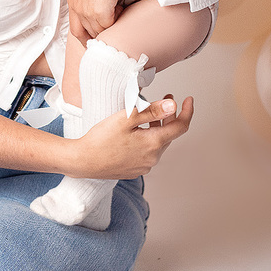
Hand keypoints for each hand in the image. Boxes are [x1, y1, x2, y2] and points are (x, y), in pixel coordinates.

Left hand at [66, 0, 162, 41]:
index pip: (75, 26)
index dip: (86, 31)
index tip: (97, 31)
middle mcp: (76, 7)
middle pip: (82, 34)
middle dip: (95, 36)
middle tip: (108, 30)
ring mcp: (86, 11)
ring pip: (98, 31)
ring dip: (108, 25)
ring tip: (117, 10)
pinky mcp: (100, 12)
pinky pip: (109, 26)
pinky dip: (117, 19)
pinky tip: (121, 6)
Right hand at [71, 95, 193, 178]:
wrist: (82, 161)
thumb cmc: (100, 139)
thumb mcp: (126, 118)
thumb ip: (151, 111)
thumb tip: (173, 106)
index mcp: (153, 144)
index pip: (181, 127)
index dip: (187, 112)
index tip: (188, 100)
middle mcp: (152, 158)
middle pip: (169, 135)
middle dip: (170, 117)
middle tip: (166, 99)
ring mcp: (144, 166)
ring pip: (158, 144)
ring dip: (158, 128)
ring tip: (148, 115)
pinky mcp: (135, 170)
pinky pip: (148, 153)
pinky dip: (148, 140)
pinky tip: (136, 132)